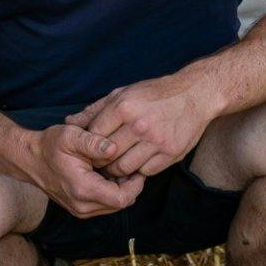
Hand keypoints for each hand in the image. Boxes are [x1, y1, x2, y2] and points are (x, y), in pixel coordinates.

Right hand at [28, 124, 143, 217]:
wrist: (30, 159)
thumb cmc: (50, 146)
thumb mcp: (71, 136)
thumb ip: (94, 143)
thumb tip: (114, 149)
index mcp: (83, 189)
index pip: (123, 199)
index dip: (136, 184)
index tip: (137, 167)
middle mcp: (83, 206)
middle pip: (122, 204)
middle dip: (131, 186)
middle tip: (129, 164)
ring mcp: (81, 210)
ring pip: (115, 206)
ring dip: (122, 189)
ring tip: (118, 167)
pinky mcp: (80, 209)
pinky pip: (105, 205)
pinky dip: (112, 191)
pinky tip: (108, 173)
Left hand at [67, 74, 216, 178]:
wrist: (196, 95)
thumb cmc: (155, 93)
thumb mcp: (123, 93)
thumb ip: (96, 109)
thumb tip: (69, 122)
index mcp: (124, 107)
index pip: (94, 135)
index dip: (88, 145)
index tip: (89, 149)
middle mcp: (139, 125)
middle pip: (107, 156)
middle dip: (100, 162)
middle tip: (99, 162)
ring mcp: (156, 141)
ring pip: (124, 168)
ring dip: (117, 170)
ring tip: (117, 164)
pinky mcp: (170, 154)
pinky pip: (145, 172)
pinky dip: (138, 170)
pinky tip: (137, 162)